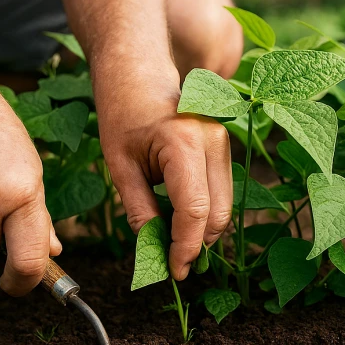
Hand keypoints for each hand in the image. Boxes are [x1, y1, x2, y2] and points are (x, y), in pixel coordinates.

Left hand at [96, 67, 232, 279]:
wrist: (137, 73)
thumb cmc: (122, 114)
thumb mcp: (119, 165)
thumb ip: (139, 210)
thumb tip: (154, 250)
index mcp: (183, 142)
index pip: (195, 211)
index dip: (185, 248)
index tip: (174, 272)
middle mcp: (214, 140)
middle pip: (218, 213)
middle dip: (197, 244)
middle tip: (172, 263)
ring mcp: (224, 141)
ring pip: (225, 205)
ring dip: (203, 231)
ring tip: (173, 243)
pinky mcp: (225, 145)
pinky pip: (222, 191)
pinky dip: (206, 212)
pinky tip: (181, 220)